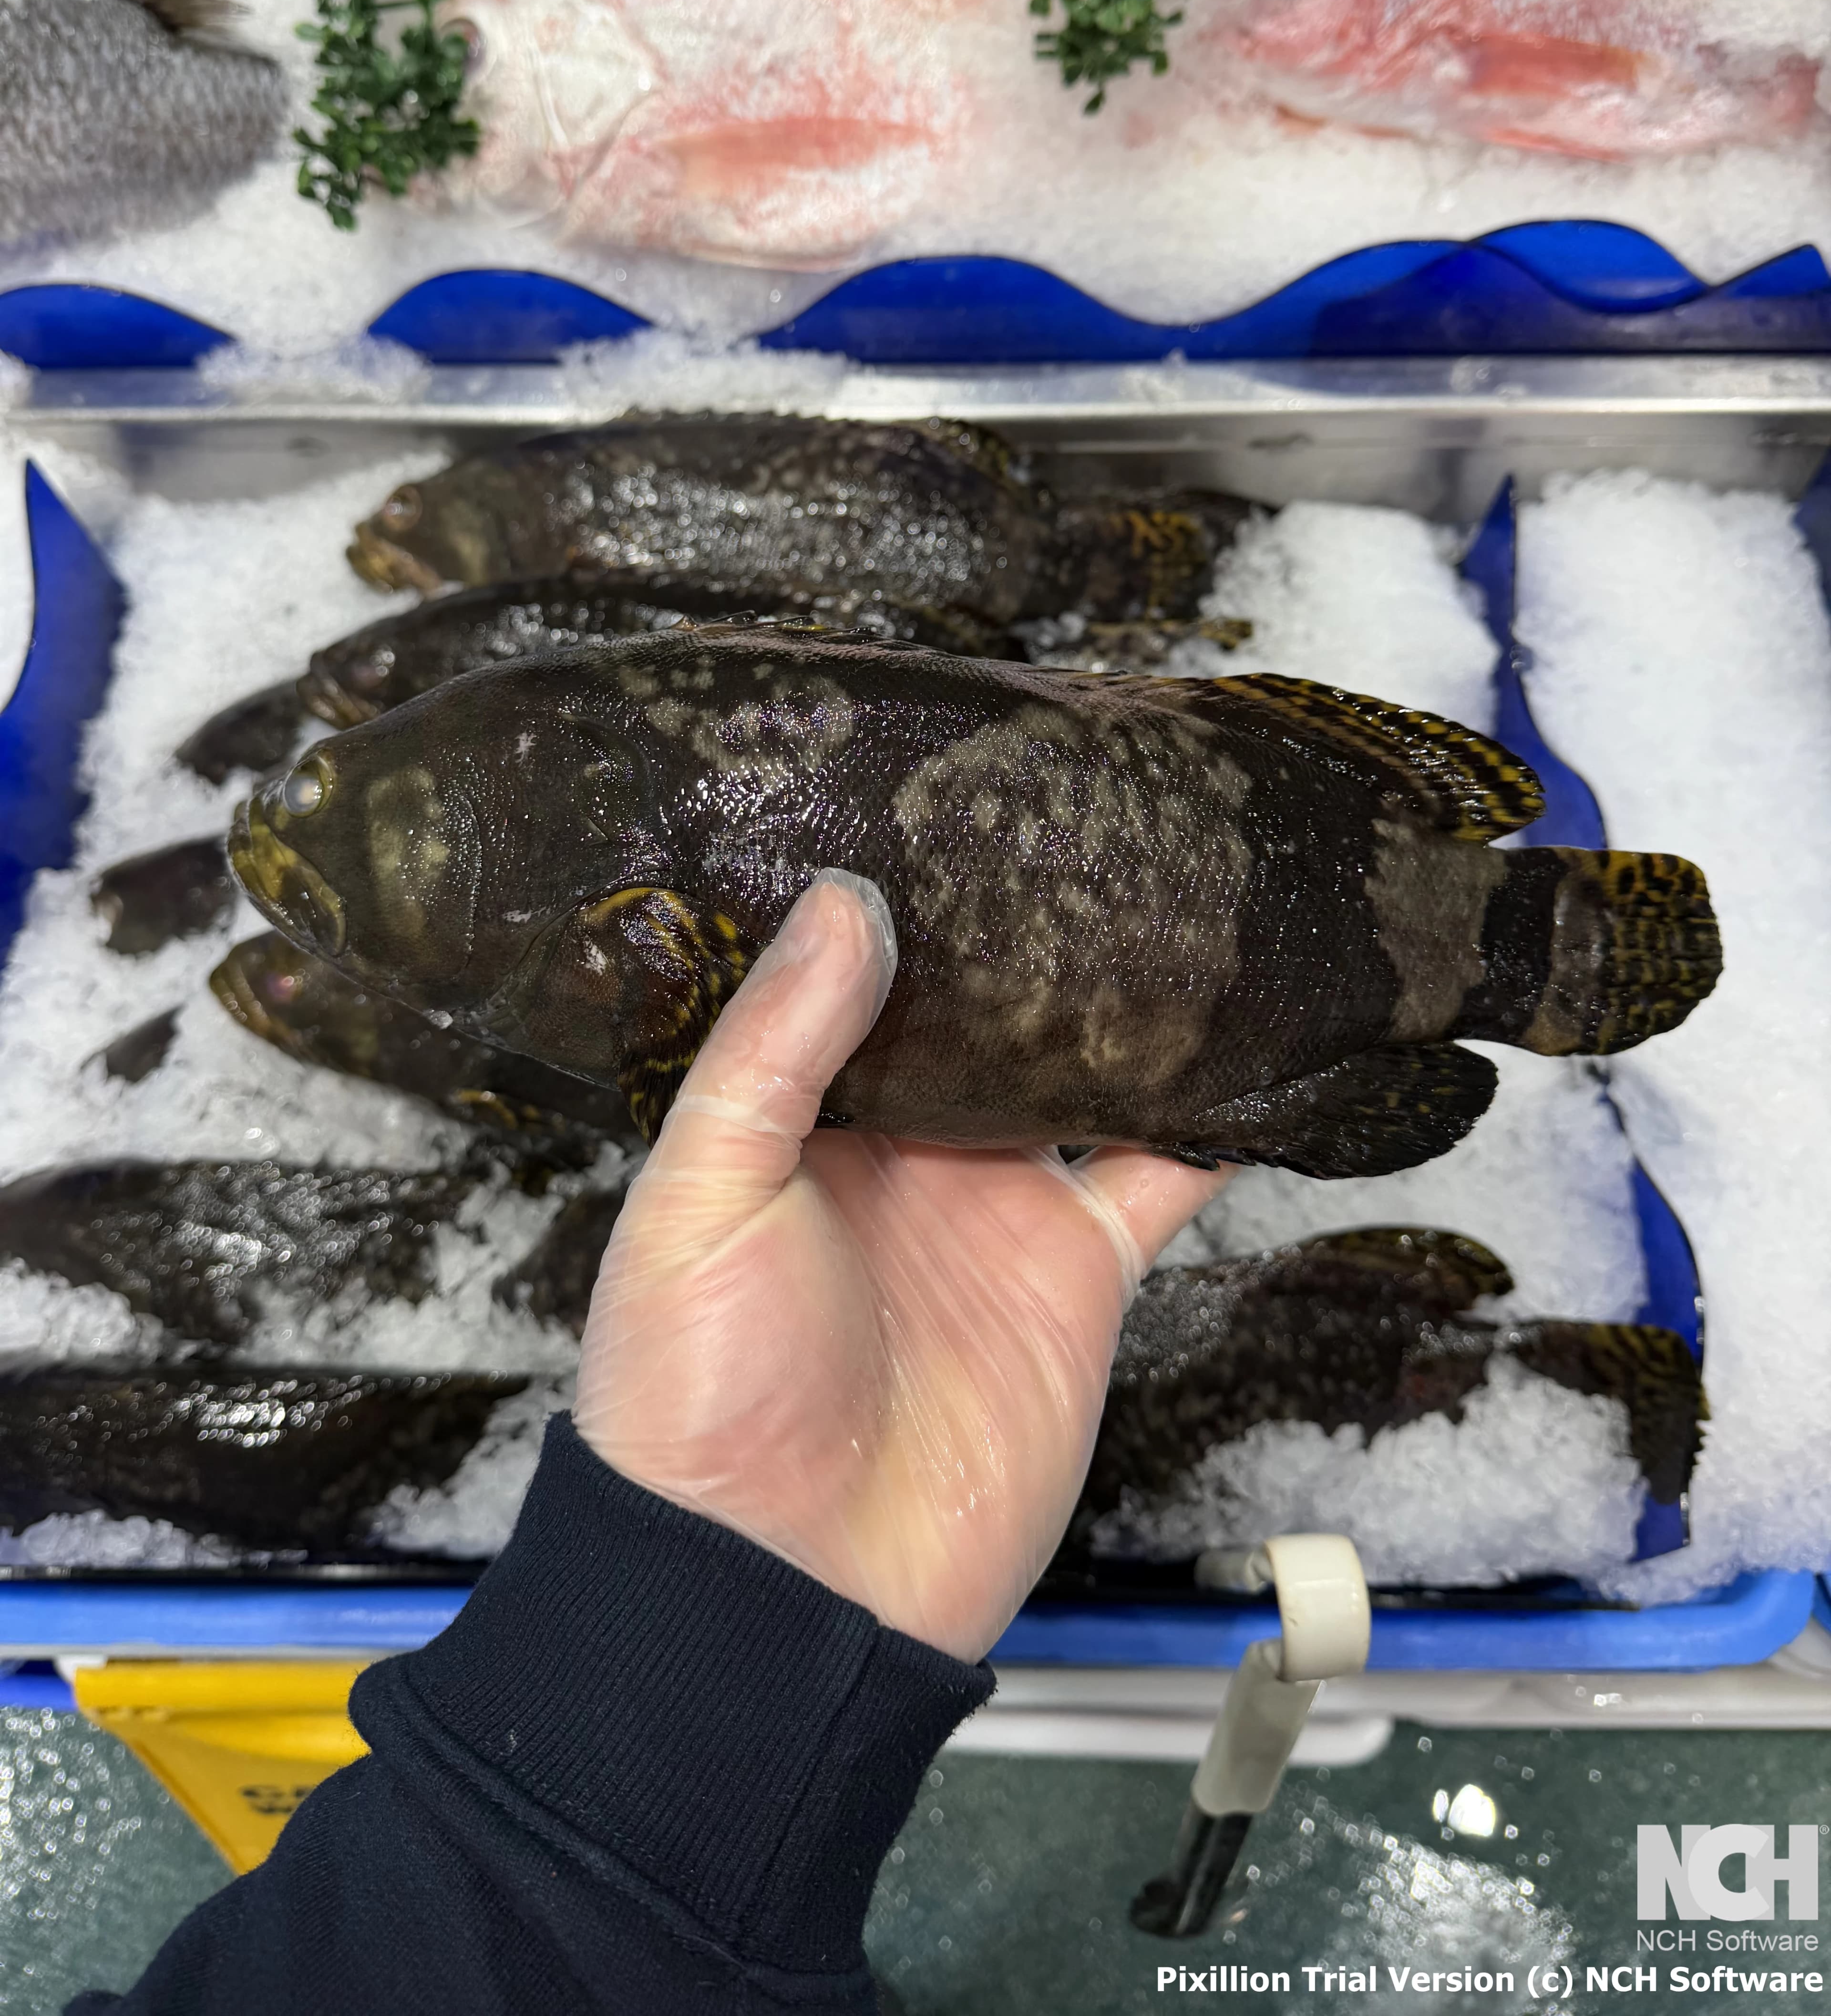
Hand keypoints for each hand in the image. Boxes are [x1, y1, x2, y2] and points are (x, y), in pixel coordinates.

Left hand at [573, 871, 1228, 1662]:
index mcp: (800, 1119)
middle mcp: (905, 1152)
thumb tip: (845, 903)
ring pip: (1083, 1078)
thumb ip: (773, 1049)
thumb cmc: (694, 1400)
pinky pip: (1159, 1180)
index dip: (905, 901)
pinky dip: (1212, 1124)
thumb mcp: (699, 1199)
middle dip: (1032, 935)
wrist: (784, 1594)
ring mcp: (996, 1211)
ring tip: (1188, 894)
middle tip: (1097, 810)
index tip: (953, 799)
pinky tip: (1257, 1050)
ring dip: (1132, 1008)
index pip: (862, 980)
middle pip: (986, 1016)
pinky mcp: (1075, 1277)